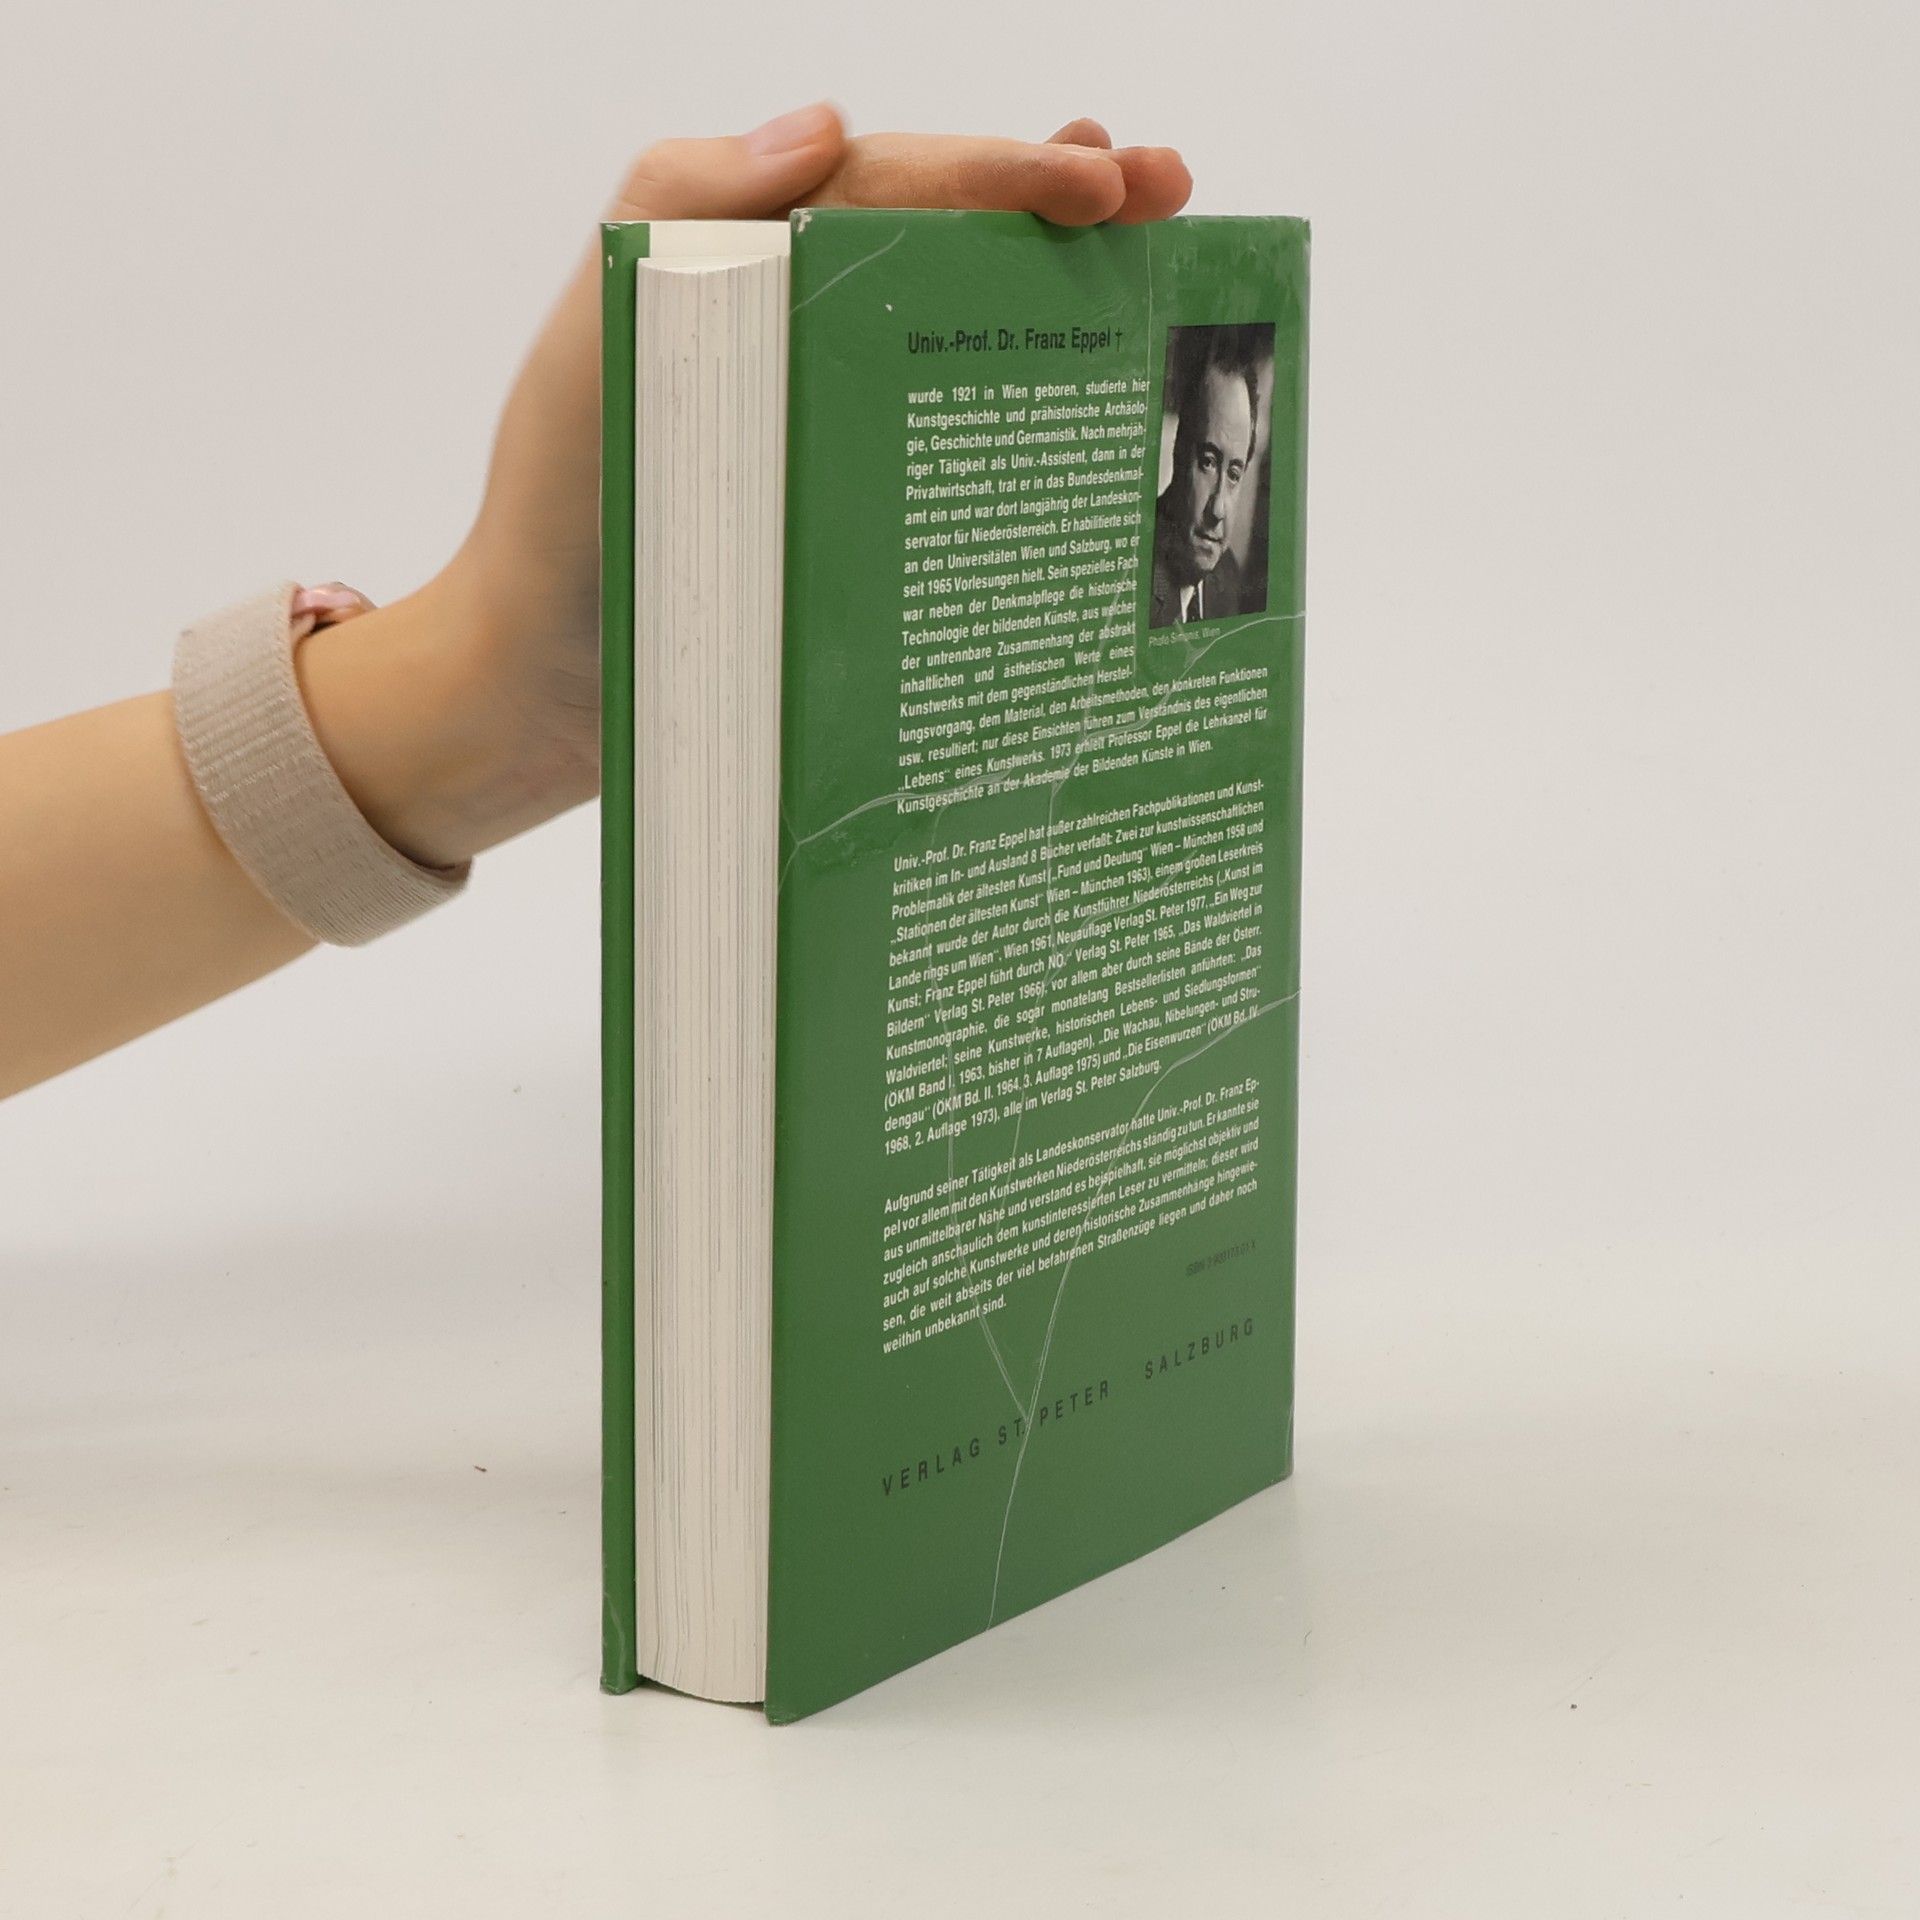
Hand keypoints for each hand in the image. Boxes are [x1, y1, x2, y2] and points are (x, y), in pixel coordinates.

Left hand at [330, 109, 1191, 865]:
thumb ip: (685, 209)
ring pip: (962, 325)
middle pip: (948, 237)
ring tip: (1162, 260)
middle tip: (1172, 194)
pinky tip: (1095, 406)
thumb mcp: (598, 340)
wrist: (546, 682)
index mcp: (748, 261)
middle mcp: (800, 322)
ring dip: (1064, 287)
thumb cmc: (560, 512)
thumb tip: (827, 121)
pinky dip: (1025, 407)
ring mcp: (831, 411)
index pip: (894, 184)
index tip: (1101, 179)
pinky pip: (945, 436)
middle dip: (1062, 203)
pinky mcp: (849, 496)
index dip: (1002, 171)